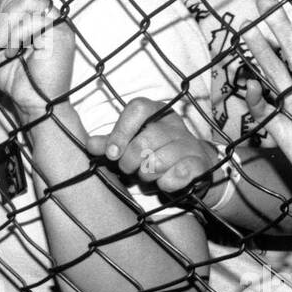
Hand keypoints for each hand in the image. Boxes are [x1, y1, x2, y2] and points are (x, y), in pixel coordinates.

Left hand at [0, 0, 74, 117]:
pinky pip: (35, 18)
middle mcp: (46, 16)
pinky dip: (17, 34)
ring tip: (5, 46)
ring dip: (8, 22)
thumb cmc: (14, 79)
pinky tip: (14, 52)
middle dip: (1, 13)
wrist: (31, 102)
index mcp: (33, 16)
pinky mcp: (61, 33)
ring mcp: (56, 22)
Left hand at [85, 97, 222, 193]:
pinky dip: (166, 183)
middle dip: (130, 160)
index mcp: (156, 112)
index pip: (137, 108)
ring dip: (147, 174)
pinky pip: (178, 174)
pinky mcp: (200, 164)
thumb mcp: (131, 145)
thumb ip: (111, 144)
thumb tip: (90, 144)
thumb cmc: (156, 153)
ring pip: (160, 160)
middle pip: (146, 139)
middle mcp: (174, 124)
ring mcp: (190, 143)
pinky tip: (164, 182)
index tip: (111, 153)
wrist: (193, 169)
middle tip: (128, 169)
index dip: (121, 131)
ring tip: (147, 175)